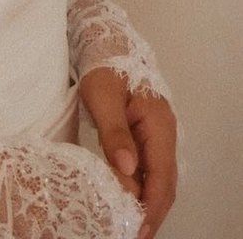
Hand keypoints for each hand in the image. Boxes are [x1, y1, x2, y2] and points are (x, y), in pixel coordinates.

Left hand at [80, 67, 176, 237]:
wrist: (106, 47)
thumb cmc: (103, 70)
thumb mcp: (102, 97)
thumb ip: (115, 133)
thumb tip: (128, 171)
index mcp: (158, 125)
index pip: (161, 175)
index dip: (152, 205)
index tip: (138, 229)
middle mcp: (164, 134)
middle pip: (164, 183)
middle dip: (152, 212)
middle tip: (134, 235)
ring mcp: (156, 137)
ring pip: (158, 179)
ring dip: (148, 204)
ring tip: (130, 226)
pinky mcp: (145, 138)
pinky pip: (148, 169)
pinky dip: (142, 189)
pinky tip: (128, 201)